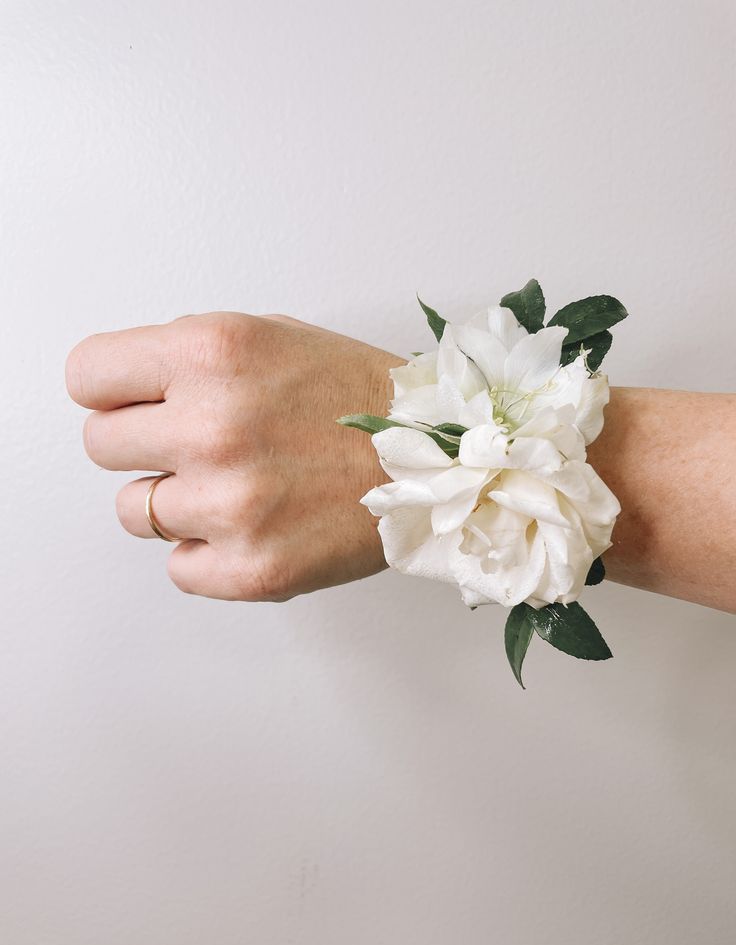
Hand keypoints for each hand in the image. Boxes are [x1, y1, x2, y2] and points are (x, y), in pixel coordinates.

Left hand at [66, 312, 403, 599]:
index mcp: (211, 353)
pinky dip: (208, 552)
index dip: (112, 391)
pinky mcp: (251, 569)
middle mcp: (212, 426)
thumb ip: (186, 359)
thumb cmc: (357, 396)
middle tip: (201, 446)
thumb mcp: (268, 336)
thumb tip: (123, 391)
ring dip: (176, 502)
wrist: (440, 458)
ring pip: (134, 512)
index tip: (136, 403)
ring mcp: (230, 504)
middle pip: (100, 446)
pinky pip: (178, 566)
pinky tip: (256, 525)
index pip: (85, 376)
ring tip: (240, 486)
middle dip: (144, 445)